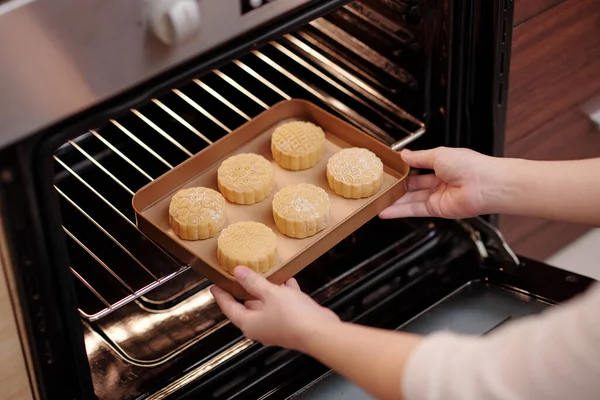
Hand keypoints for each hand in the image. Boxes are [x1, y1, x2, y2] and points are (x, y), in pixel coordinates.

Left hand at [210, 266, 339, 350]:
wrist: (320, 333)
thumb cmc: (293, 318)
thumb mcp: (270, 293)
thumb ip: (253, 282)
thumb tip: (239, 273)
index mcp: (250, 323)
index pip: (229, 308)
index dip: (221, 296)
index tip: (215, 286)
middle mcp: (261, 328)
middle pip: (248, 306)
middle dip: (246, 290)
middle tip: (241, 276)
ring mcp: (277, 327)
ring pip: (267, 305)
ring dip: (268, 290)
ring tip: (267, 275)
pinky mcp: (291, 324)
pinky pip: (284, 306)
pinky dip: (284, 294)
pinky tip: (289, 282)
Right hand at [379, 147, 499, 218]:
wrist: (485, 184)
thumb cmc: (469, 165)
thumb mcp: (438, 155)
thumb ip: (418, 157)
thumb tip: (404, 155)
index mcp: (443, 165)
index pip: (418, 167)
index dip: (404, 169)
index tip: (390, 170)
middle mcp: (440, 182)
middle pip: (413, 186)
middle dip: (397, 187)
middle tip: (380, 187)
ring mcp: (438, 197)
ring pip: (411, 199)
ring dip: (395, 201)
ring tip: (378, 201)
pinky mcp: (437, 209)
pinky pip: (414, 210)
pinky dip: (399, 211)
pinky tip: (387, 211)